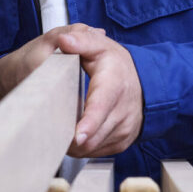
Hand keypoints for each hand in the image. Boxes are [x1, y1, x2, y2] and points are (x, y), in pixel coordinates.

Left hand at [0, 24, 143, 156]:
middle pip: (93, 135)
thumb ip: (81, 41)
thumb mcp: (100, 46)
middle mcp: (124, 110)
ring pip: (93, 147)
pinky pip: (96, 152)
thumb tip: (64, 40)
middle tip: (47, 130)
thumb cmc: (116, 65)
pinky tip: (74, 134)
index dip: (88, 123)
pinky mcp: (123, 142)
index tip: (76, 136)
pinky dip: (82, 146)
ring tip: (58, 130)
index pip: (101, 107)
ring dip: (73, 144)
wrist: (145, 82)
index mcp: (114, 84)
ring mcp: (125, 129)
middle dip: (68, 137)